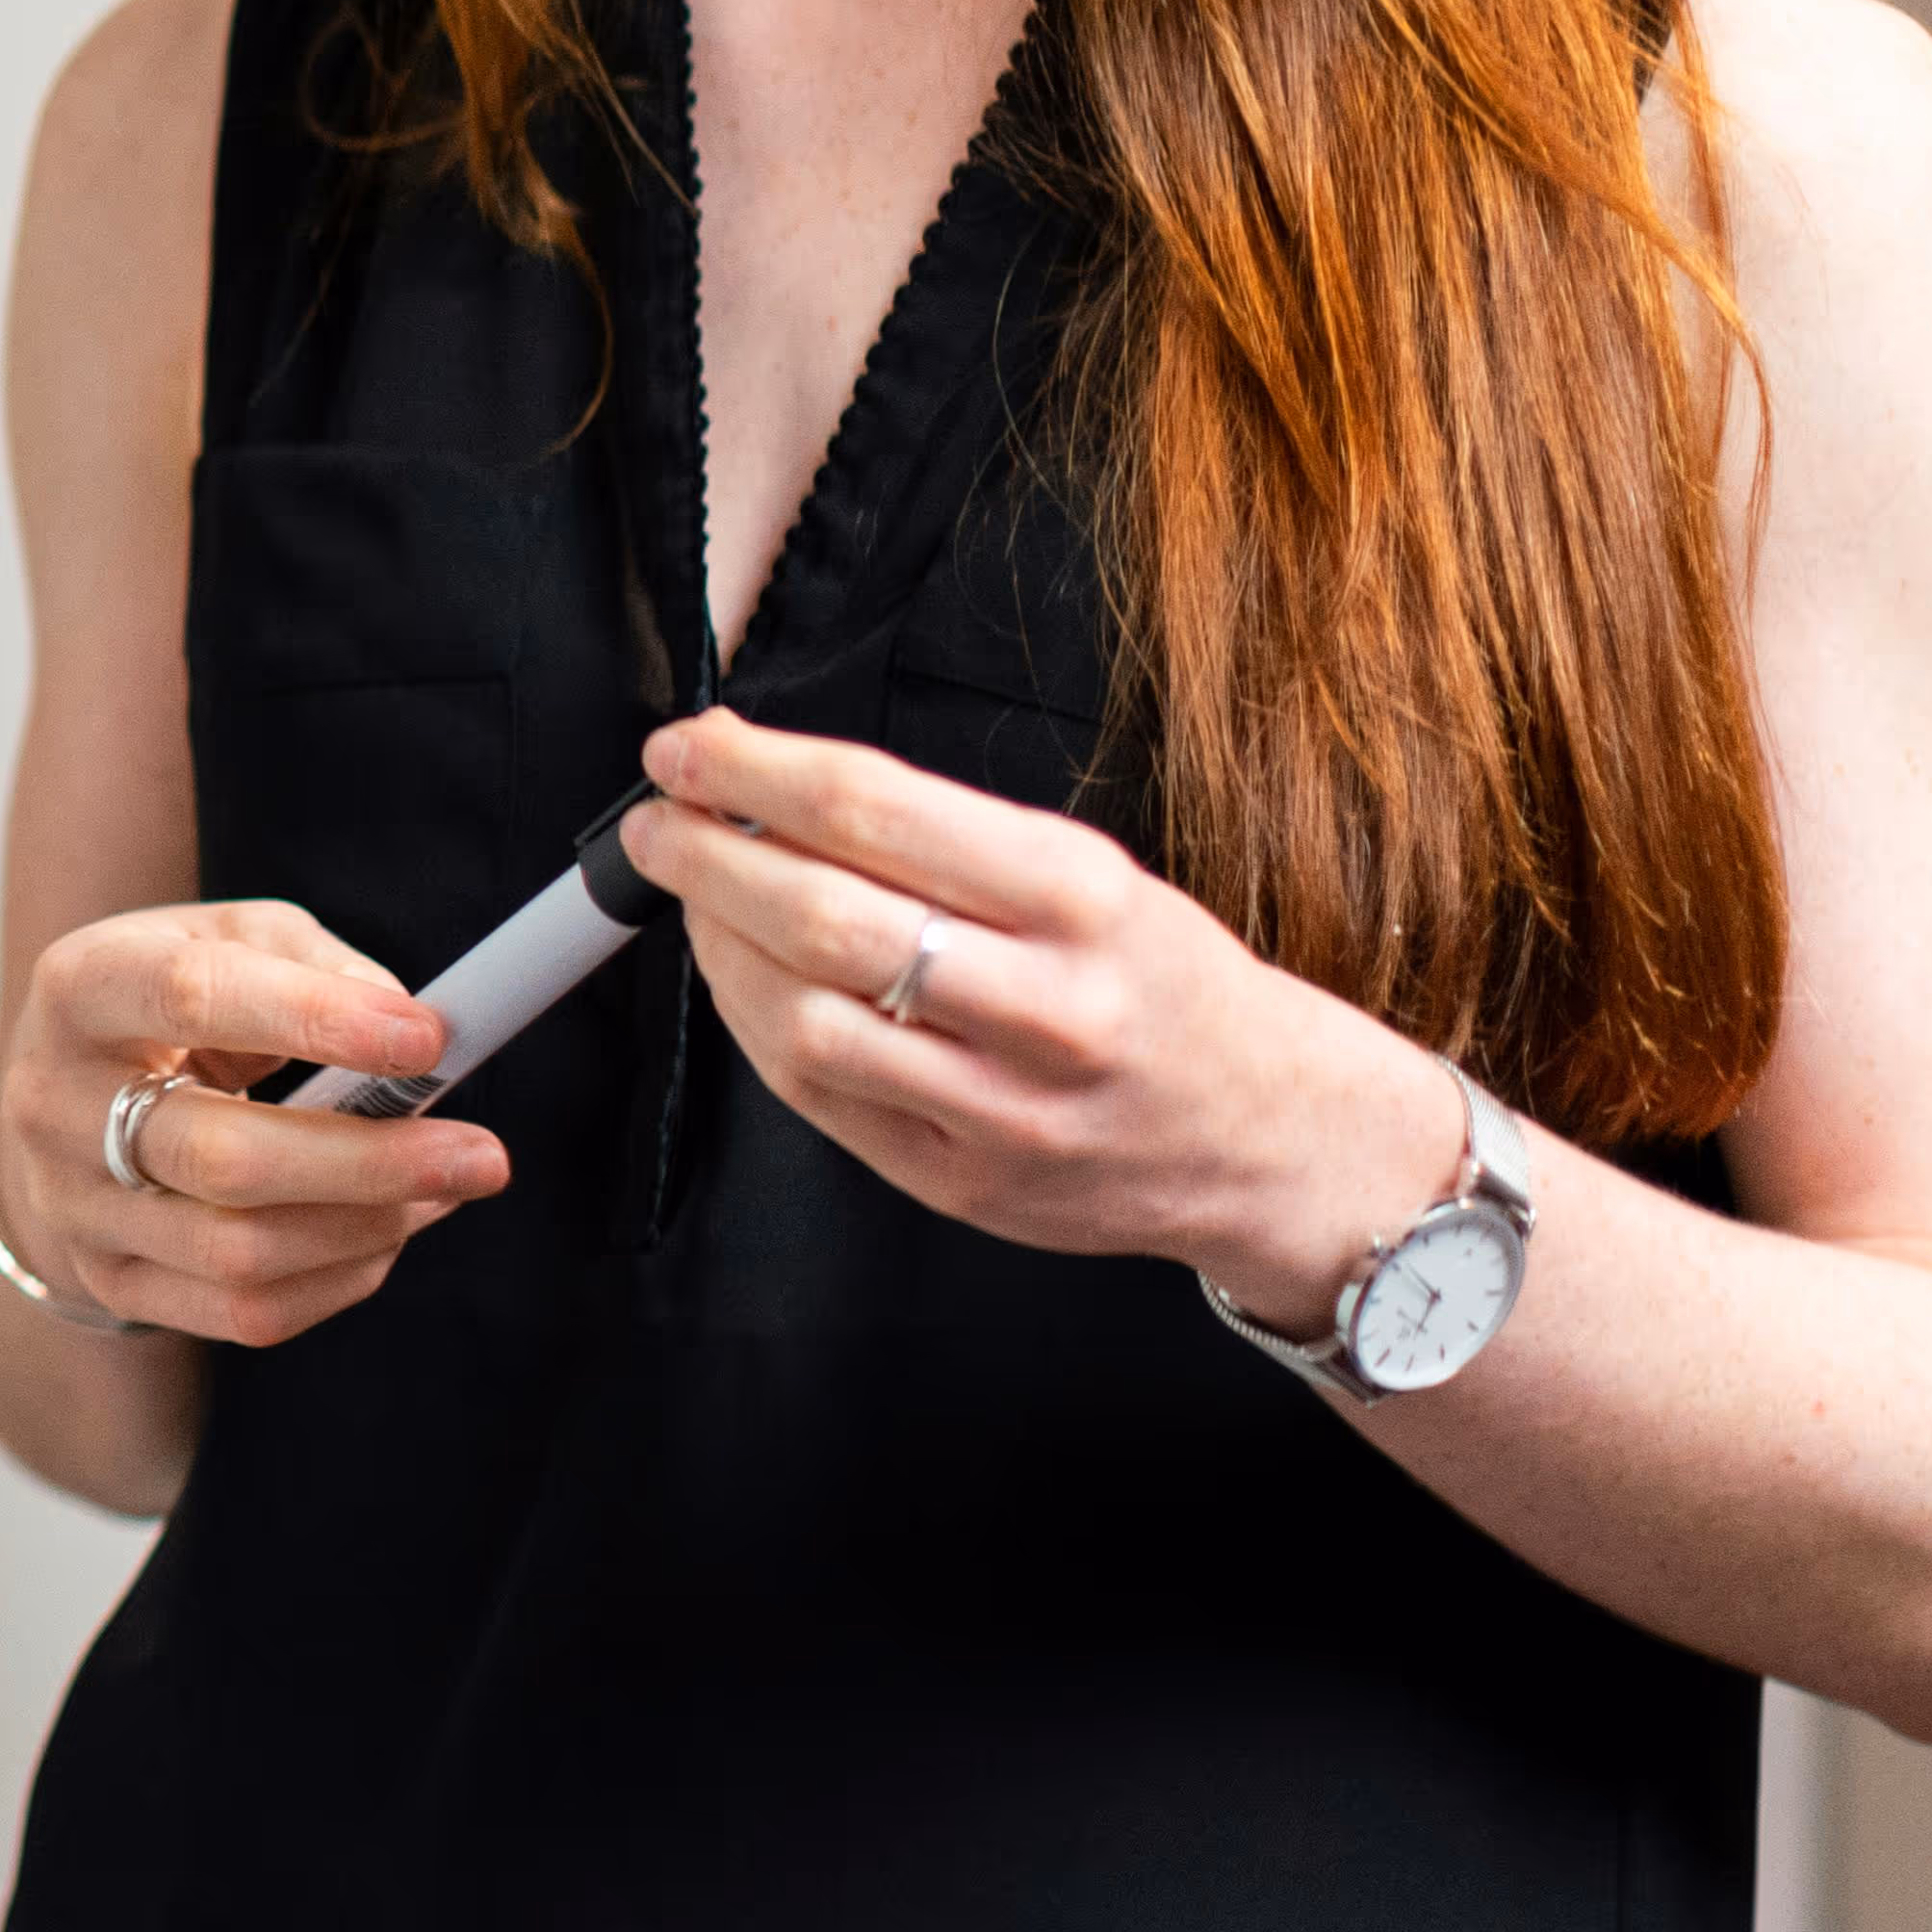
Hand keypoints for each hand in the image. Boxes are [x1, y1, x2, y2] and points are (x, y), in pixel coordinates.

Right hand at [0, 898, 506, 1348]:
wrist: (66, 1099)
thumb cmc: (170, 1005)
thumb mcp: (228, 938)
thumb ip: (316, 965)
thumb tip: (409, 1029)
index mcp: (80, 987)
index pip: (189, 997)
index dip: (315, 1019)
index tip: (428, 1039)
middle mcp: (53, 1103)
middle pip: (220, 1157)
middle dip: (370, 1162)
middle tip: (482, 1155)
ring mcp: (73, 1206)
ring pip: (238, 1252)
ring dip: (369, 1227)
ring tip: (445, 1188)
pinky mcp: (108, 1281)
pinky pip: (244, 1312)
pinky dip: (339, 1279)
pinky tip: (386, 1233)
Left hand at [622, 709, 1454, 1320]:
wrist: (1273, 1137)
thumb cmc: (1164, 984)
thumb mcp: (1092, 876)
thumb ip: (942, 840)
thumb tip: (774, 788)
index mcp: (1082, 899)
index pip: (876, 813)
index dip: (753, 773)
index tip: (687, 749)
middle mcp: (1047, 1007)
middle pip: (823, 917)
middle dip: (708, 857)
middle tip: (658, 821)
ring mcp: (1002, 1109)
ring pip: (804, 1021)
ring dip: (716, 948)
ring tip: (694, 899)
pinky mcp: (959, 1183)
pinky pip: (817, 1098)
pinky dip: (754, 1026)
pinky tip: (739, 979)